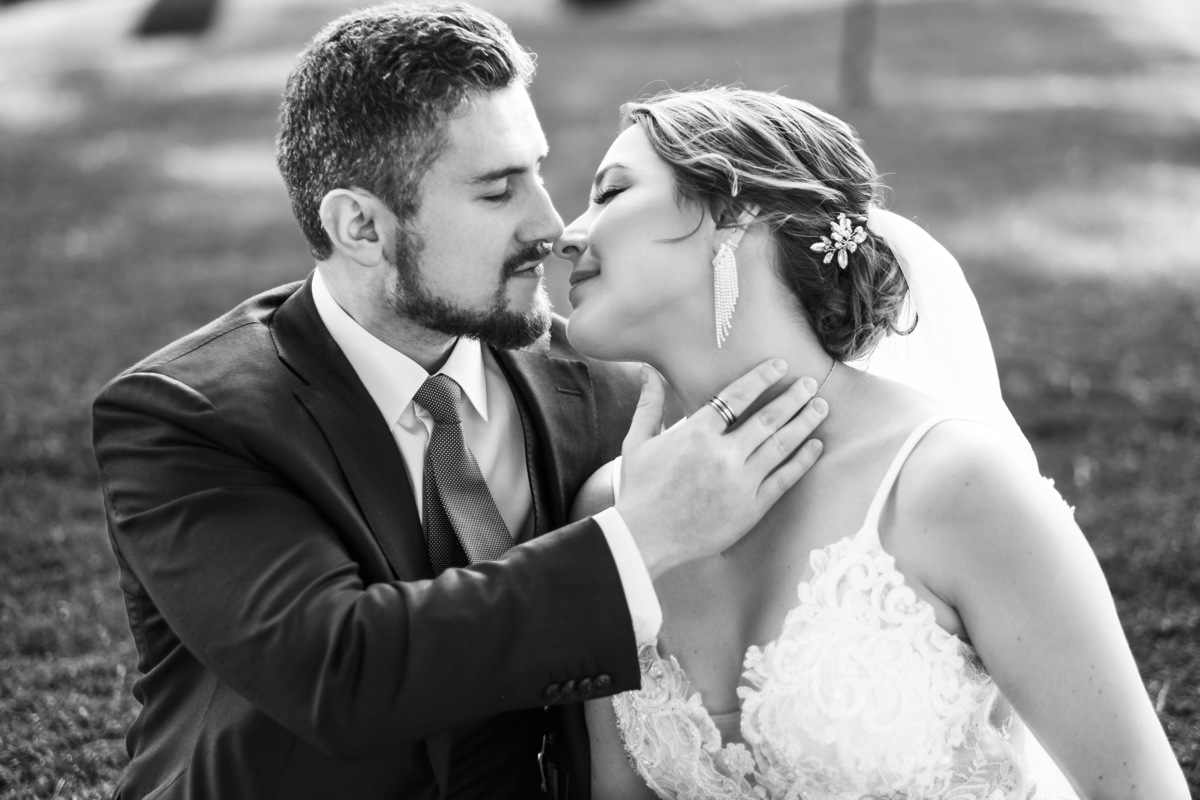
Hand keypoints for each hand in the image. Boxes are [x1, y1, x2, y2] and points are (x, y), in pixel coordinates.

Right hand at [616, 359, 826, 578]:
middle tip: (811, 383)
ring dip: (803, 423)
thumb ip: (649, 404)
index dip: (762, 378)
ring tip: (820, 407)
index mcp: (696, 433)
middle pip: (767, 418)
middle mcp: (723, 454)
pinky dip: (802, 461)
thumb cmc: (639, 490)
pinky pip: (783, 480)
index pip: (737, 396)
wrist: (644, 538)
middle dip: (793, 398)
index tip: (781, 366)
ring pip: (780, 445)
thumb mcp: (637, 442)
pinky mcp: (751, 509)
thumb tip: (648, 371)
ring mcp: (740, 483)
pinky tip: (815, 446)